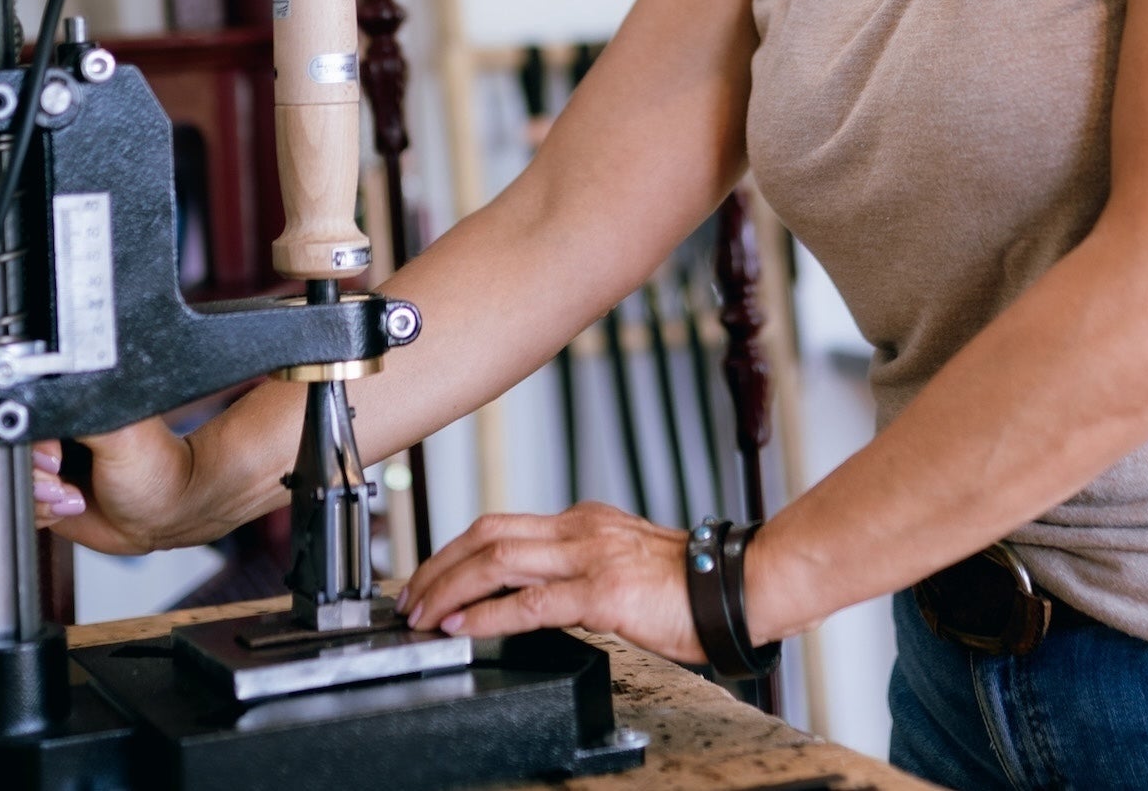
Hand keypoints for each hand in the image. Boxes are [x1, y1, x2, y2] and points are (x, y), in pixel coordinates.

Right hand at [31, 418, 197, 554]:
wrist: (165, 515)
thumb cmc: (156, 469)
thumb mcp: (119, 432)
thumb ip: (79, 415)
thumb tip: (40, 410)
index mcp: (77, 407)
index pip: (29, 417)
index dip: (34, 444)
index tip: (55, 460)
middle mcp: (61, 434)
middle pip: (16, 452)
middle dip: (36, 476)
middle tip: (64, 484)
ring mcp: (52, 466)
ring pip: (16, 483)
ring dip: (40, 499)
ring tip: (74, 496)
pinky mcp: (48, 494)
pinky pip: (22, 507)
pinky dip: (40, 514)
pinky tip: (70, 507)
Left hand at [401, 501, 702, 663]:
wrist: (737, 588)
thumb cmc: (690, 584)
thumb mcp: (625, 560)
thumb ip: (583, 567)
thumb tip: (543, 590)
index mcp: (585, 520)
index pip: (503, 525)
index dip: (458, 550)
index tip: (432, 575)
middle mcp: (580, 529)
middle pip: (488, 533)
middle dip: (439, 565)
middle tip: (410, 596)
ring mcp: (589, 556)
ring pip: (497, 559)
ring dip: (449, 587)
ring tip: (422, 614)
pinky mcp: (601, 592)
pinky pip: (530, 601)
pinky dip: (487, 614)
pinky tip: (463, 627)